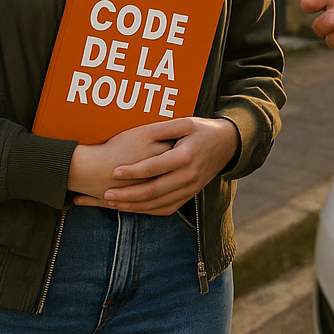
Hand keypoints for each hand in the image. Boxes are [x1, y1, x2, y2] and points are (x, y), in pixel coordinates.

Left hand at [75, 117, 239, 216]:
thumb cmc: (202, 130)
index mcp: (186, 156)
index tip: (114, 171)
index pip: (155, 167)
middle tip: (106, 193)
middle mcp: (189, 176)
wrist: (227, 145)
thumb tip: (141, 131)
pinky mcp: (190, 196)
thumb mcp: (186, 122)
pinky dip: (146, 211)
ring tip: (112, 203)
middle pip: (153, 191)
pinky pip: (166, 209)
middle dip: (127, 194)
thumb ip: (164, 127)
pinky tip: (130, 208)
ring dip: (133, 206)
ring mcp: (190, 189)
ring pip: (157, 204)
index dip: (134, 171)